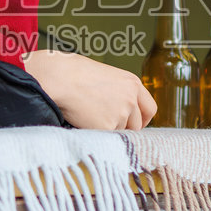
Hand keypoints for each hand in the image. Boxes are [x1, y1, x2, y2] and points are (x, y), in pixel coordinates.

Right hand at [24, 50, 156, 129]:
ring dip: (107, 129)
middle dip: (124, 128)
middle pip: (137, 125)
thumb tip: (121, 110)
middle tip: (106, 122)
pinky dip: (95, 132)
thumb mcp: (106, 77)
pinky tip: (84, 119)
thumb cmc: (75, 74)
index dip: (142, 119)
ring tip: (89, 113)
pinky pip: (105, 137)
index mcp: (133, 84)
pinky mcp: (108, 127)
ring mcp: (121, 113)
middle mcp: (131, 99)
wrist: (60, 78)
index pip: (150, 108)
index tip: (135, 124)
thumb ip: (119, 92)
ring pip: (119, 132)